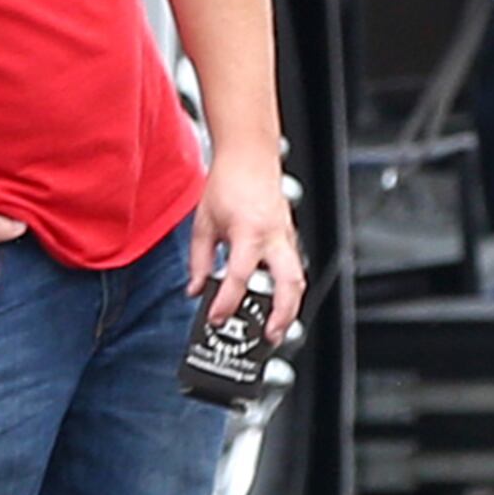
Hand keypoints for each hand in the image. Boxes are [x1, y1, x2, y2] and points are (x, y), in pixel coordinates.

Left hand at [193, 156, 304, 332]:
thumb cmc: (228, 184)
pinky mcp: (289, 236)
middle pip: (289, 284)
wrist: (250, 158)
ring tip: (274, 328)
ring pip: (297, 278)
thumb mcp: (203, 224)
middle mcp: (274, 237)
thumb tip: (196, 289)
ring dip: (290, 306)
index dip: (226, 302)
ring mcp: (287, 237)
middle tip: (268, 336)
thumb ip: (199, 261)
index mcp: (249, 233)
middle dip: (282, 314)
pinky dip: (286, 288)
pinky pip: (292, 267)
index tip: (214, 317)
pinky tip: (274, 302)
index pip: (238, 277)